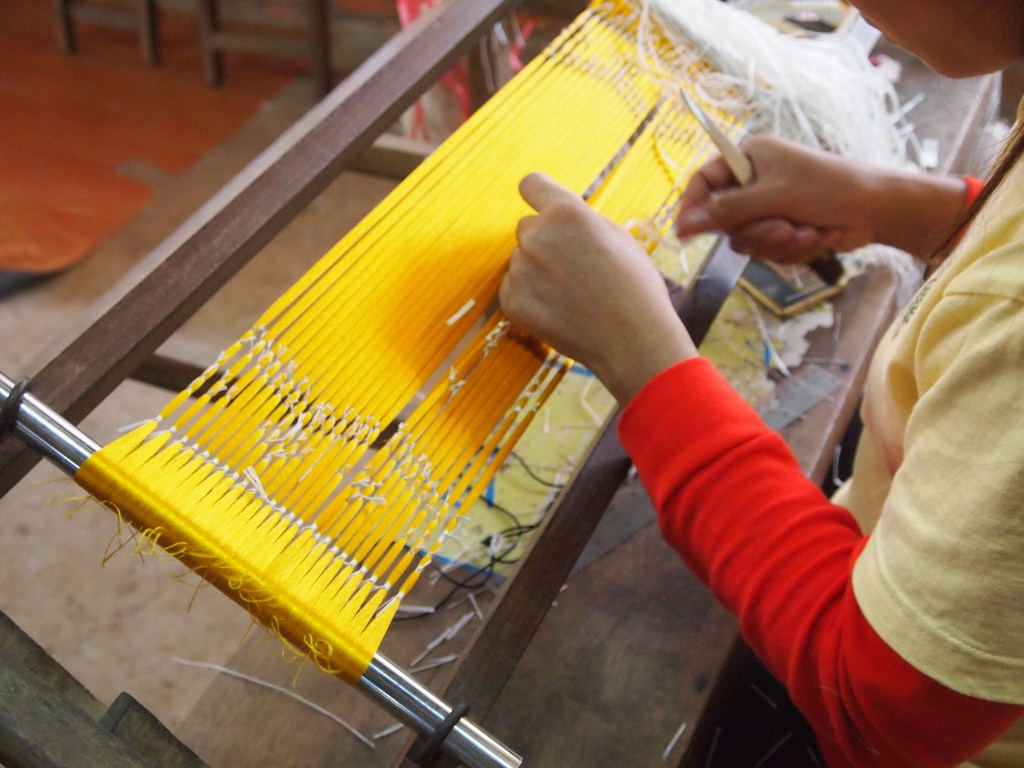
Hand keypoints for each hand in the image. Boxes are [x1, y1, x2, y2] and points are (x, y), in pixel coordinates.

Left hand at [500, 173, 696, 403]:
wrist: (633, 340)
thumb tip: (559, 214)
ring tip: (572, 292)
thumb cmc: (634, 287)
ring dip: (538, 270)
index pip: (531, 184)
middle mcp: (536, 237)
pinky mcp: (512, 302)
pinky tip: (559, 308)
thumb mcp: (618, 235)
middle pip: (527, 227)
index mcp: (565, 212)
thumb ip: (581, 219)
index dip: (540, 196)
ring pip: (521, 259)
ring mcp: (521, 271)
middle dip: (545, 240)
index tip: (544, 207)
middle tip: (574, 266)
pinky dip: (530, 295)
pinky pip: (513, 286)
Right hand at [675, 135, 881, 262]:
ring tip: (808, 232)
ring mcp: (769, 208)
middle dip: (758, 231)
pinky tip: (818, 236)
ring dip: (780, 243)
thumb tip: (685, 225)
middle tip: (784, 228)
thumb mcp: (775, 196)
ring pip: (748, 240)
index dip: (692, 206)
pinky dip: (794, 250)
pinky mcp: (783, 230)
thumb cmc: (831, 188)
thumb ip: (727, 211)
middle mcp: (755, 181)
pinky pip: (769, 251)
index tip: (685, 233)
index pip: (704, 180)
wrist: (879, 210)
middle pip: (726, 220)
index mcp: (750, 157)